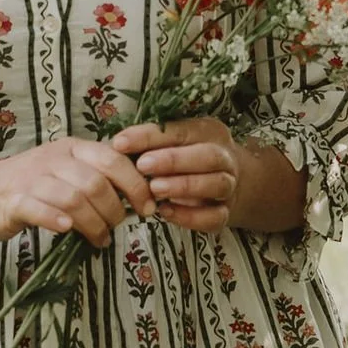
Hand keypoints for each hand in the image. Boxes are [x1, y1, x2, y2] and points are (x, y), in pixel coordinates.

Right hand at [0, 137, 154, 253]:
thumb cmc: (29, 185)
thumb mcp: (64, 171)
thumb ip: (96, 177)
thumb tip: (138, 197)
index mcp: (72, 148)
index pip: (112, 158)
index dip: (136, 184)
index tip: (148, 208)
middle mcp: (53, 159)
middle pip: (96, 182)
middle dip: (114, 210)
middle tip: (116, 228)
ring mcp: (32, 179)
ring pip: (73, 198)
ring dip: (93, 224)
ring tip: (99, 239)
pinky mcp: (13, 201)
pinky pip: (39, 209)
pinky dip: (56, 220)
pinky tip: (67, 230)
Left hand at [110, 113, 238, 235]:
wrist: (224, 181)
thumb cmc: (188, 156)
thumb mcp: (173, 142)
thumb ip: (153, 143)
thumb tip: (118, 146)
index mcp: (209, 132)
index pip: (181, 130)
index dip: (150, 136)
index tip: (121, 143)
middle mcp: (224, 157)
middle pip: (208, 156)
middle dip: (174, 160)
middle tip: (142, 166)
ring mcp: (229, 186)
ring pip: (216, 185)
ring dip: (183, 186)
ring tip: (154, 189)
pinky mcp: (225, 212)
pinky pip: (214, 217)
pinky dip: (190, 216)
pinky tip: (166, 211)